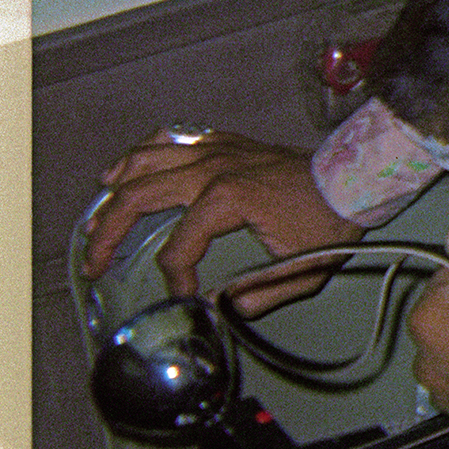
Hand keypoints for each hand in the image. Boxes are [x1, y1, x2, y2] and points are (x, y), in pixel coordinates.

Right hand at [82, 128, 363, 314]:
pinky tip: (125, 169)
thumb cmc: (330, 221)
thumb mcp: (301, 270)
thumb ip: (256, 294)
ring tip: (96, 219)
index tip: (185, 296)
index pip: (178, 248)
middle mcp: (212, 169)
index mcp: (227, 201)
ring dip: (114, 191)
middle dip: (109, 233)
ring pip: (145, 162)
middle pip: (139, 197)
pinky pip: (171, 140)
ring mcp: (215, 151)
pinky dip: (142, 154)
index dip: (176, 278)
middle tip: (94, 262)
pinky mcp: (223, 143)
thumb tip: (218, 308)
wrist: (353, 178)